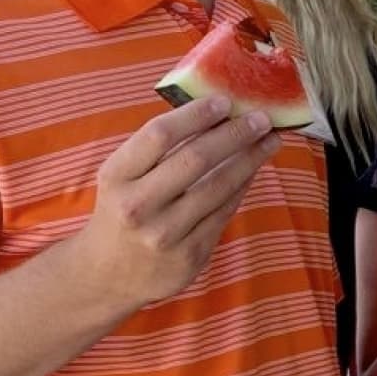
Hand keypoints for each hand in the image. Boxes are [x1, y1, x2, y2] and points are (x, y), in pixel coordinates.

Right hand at [73, 96, 279, 307]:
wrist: (106, 275)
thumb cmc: (123, 208)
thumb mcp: (124, 176)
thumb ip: (160, 147)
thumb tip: (218, 110)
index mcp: (116, 177)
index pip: (159, 135)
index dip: (196, 114)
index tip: (225, 100)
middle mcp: (137, 206)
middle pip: (195, 159)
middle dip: (235, 134)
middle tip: (262, 117)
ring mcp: (164, 234)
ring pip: (218, 187)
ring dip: (251, 159)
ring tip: (270, 140)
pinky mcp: (189, 256)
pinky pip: (225, 212)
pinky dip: (243, 186)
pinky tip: (255, 169)